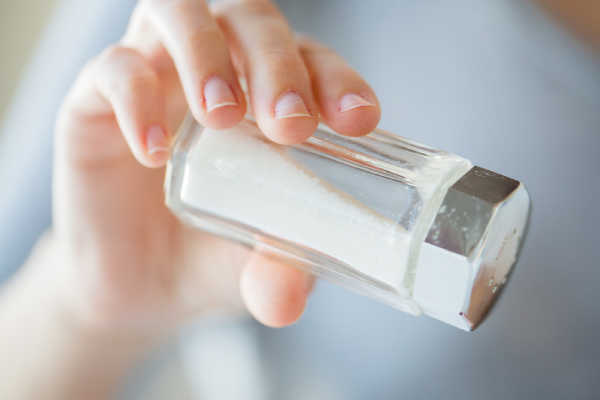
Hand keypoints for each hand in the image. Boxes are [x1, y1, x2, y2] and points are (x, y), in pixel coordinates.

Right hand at [52, 0, 380, 334]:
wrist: (138, 286)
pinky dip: (136, 99)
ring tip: (221, 118)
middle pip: (250, 20)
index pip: (313, 60)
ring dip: (207, 55)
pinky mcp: (96, 101)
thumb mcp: (254, 268)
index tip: (356, 120)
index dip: (337, 79)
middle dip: (276, 64)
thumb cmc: (211, 257)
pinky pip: (113, 69)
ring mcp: (157, 77)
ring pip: (179, 13)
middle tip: (289, 125)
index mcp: (270, 98)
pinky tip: (155, 152)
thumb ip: (278, 274)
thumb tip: (290, 301)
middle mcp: (218, 73)